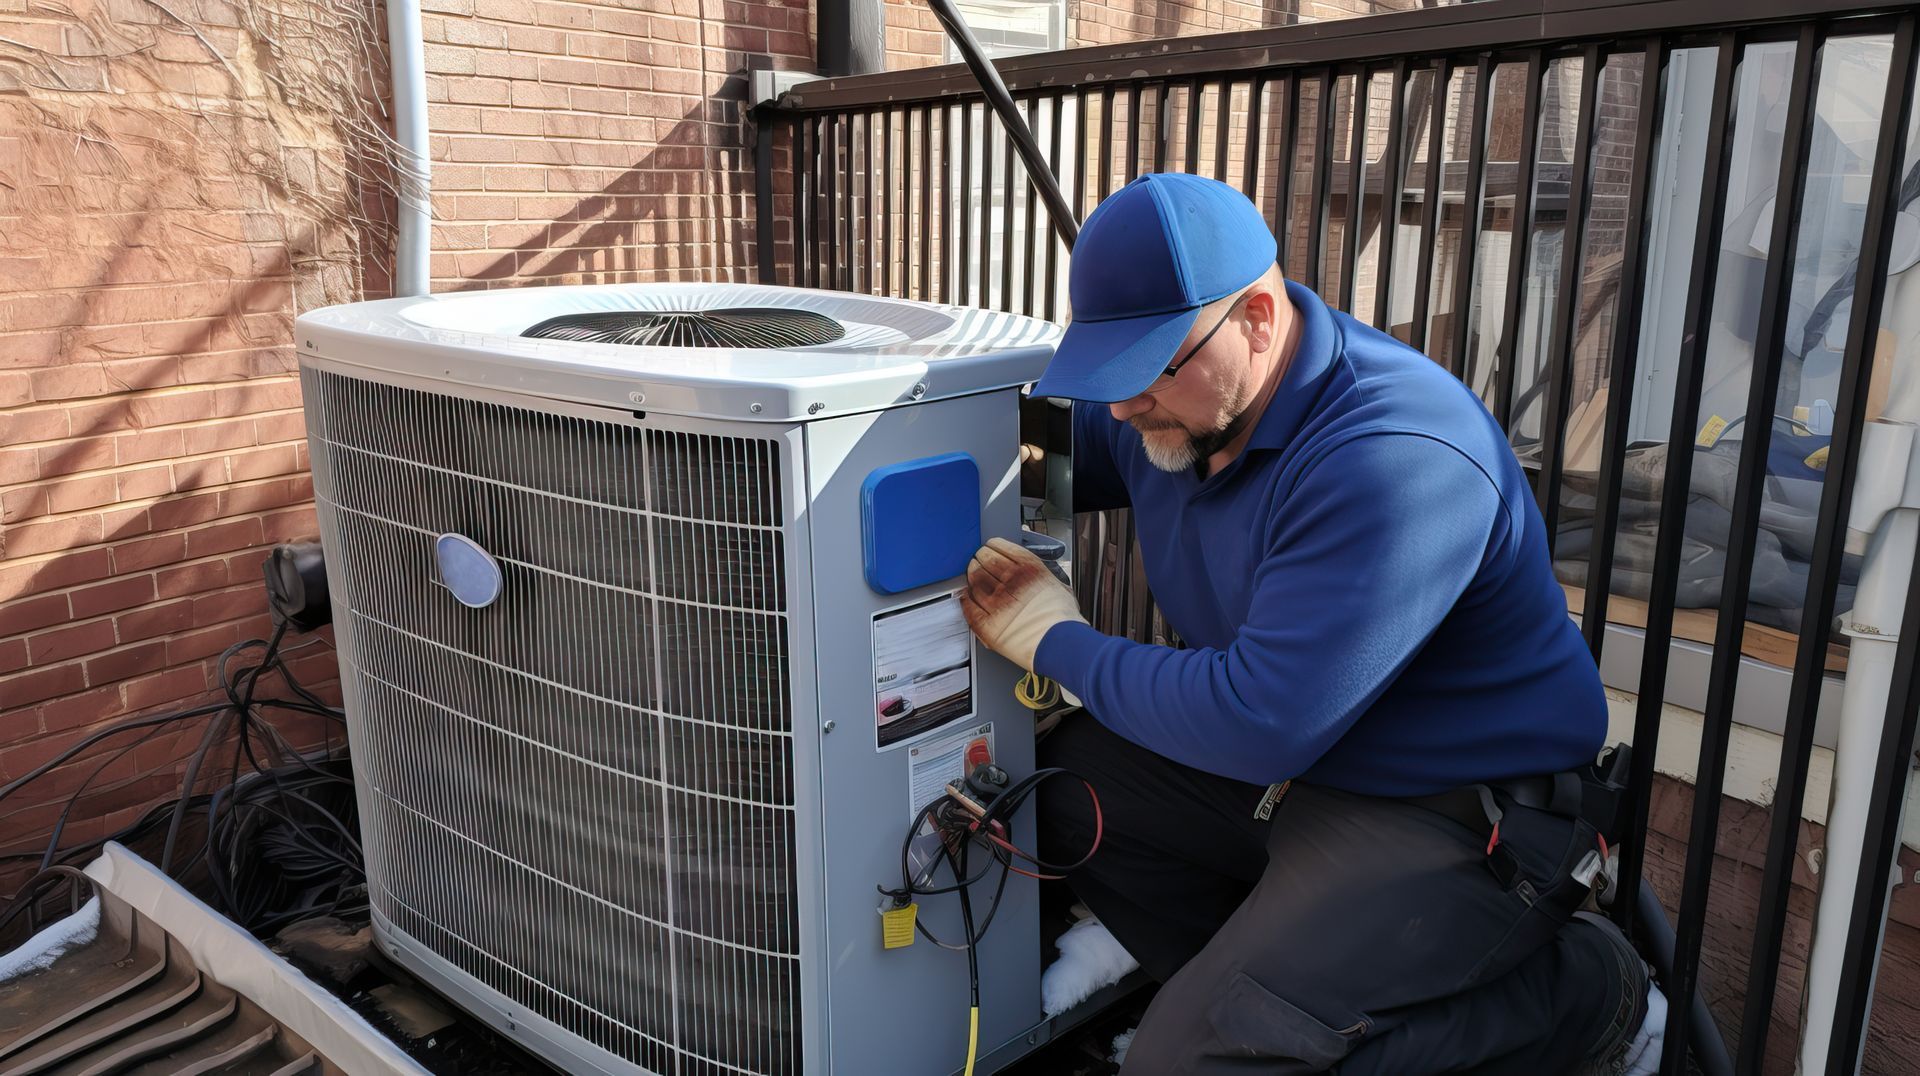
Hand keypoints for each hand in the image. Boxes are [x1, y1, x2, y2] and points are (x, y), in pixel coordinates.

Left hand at [959, 537, 1087, 671]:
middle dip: (979, 558)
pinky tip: (966, 596)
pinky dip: (965, 599)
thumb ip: (1043, 577)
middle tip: (978, 560)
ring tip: (971, 576)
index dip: (992, 546)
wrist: (1061, 645)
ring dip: (971, 576)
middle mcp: (1011, 581)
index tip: (990, 547)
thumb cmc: (1064, 620)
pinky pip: (968, 605)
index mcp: (1029, 569)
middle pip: (985, 560)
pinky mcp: (987, 623)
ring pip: (974, 580)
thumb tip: (1038, 576)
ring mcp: (997, 602)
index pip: (1000, 547)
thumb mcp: (1059, 586)